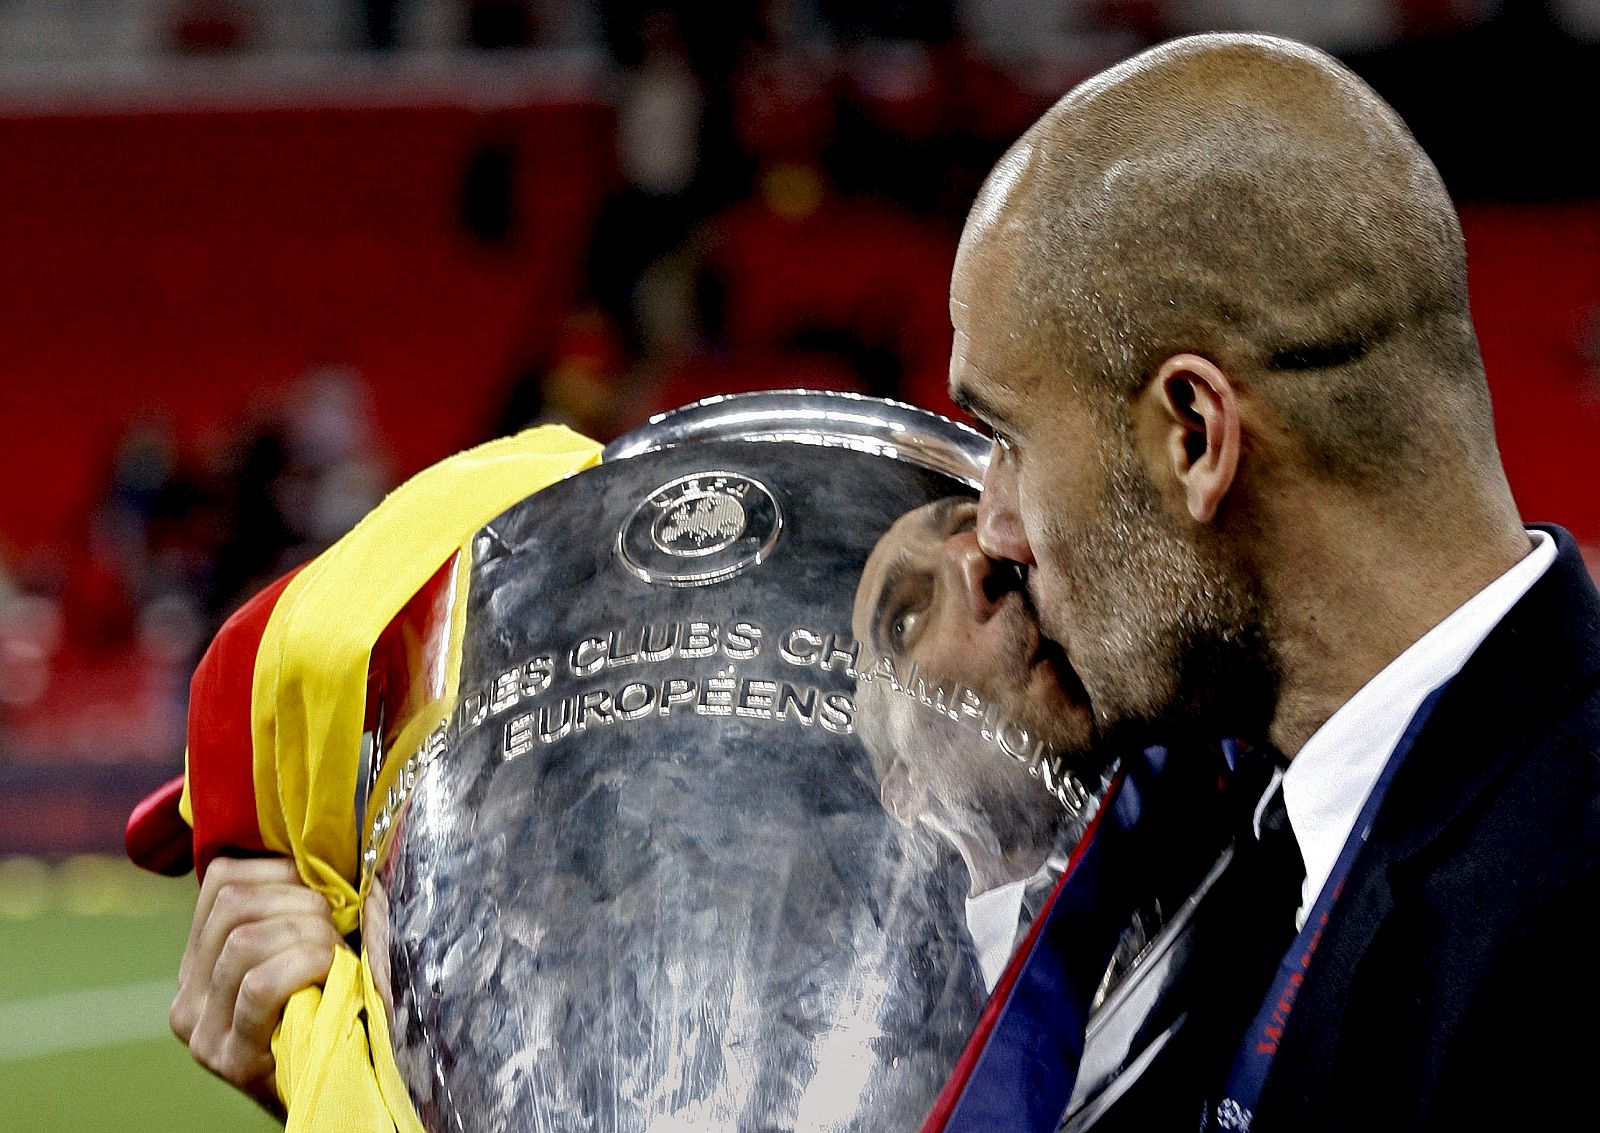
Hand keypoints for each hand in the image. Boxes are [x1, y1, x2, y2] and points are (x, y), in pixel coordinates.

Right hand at [170, 856, 340, 1117]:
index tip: (319, 889)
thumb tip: (315, 843)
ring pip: (246, 940)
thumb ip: (290, 907)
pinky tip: (330, 971)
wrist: (337, 1088)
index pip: (223, 877)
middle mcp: (187, 994)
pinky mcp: (230, 1058)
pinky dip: (304, 965)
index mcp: (200, 957)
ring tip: (335, 954)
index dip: (282, 869)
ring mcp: (202, 1030)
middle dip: (300, 901)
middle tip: (335, 926)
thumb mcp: (299, 949)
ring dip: (308, 934)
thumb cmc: (332, 1004)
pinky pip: (260, 985)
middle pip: (235, 903)